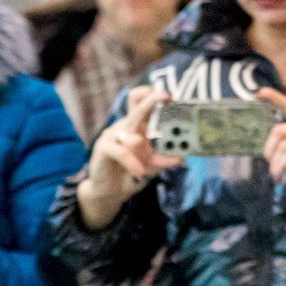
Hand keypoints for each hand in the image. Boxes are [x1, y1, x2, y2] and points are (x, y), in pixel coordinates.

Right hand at [77, 85, 182, 226]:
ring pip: (132, 133)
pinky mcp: (104, 147)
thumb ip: (163, 159)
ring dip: (143, 151)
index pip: (141, 100)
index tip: (169, 96)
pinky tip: (139, 172)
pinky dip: (133, 162)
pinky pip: (122, 151)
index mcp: (138, 125)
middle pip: (136, 104)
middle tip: (167, 96)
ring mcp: (113, 134)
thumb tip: (180, 157)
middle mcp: (126, 126)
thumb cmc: (130, 171)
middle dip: (152, 99)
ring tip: (147, 168)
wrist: (109, 190)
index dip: (152, 94)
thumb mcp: (151, 164)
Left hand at [257, 88, 285, 207]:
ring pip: (283, 146)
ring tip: (279, 177)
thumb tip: (272, 153)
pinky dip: (282, 168)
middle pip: (278, 130)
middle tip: (272, 168)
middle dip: (269, 151)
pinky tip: (282, 178)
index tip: (258, 93)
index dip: (273, 99)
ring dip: (276, 165)